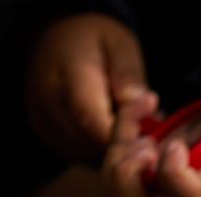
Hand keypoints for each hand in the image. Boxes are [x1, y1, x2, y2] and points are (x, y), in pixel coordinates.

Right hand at [25, 13, 148, 163]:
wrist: (55, 37)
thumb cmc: (94, 40)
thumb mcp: (119, 45)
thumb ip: (128, 75)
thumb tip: (139, 103)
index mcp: (67, 79)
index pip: (96, 125)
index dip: (129, 138)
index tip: (154, 134)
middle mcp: (48, 106)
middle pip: (93, 146)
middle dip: (128, 149)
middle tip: (155, 139)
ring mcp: (44, 123)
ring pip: (88, 156)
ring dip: (118, 154)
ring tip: (140, 136)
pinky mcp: (47, 134)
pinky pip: (80, 156)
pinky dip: (104, 153)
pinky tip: (121, 139)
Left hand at [102, 63, 200, 196]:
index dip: (173, 176)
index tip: (177, 143)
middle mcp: (190, 184)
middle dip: (127, 178)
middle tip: (144, 144)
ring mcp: (169, 179)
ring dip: (116, 158)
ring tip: (139, 124)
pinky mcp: (155, 166)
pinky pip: (119, 169)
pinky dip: (116, 138)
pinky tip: (141, 108)